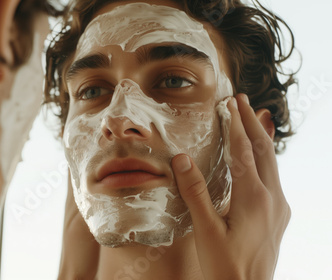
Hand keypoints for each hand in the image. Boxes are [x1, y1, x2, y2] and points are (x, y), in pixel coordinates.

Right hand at [171, 94, 290, 279]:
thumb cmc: (225, 266)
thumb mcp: (205, 230)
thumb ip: (195, 192)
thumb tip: (182, 158)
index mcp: (254, 198)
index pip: (243, 151)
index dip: (236, 124)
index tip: (230, 102)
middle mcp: (272, 198)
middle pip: (264, 150)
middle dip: (252, 122)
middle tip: (242, 100)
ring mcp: (278, 208)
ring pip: (272, 163)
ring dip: (259, 138)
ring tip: (252, 119)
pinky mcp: (278, 217)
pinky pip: (273, 177)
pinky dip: (264, 159)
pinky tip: (258, 159)